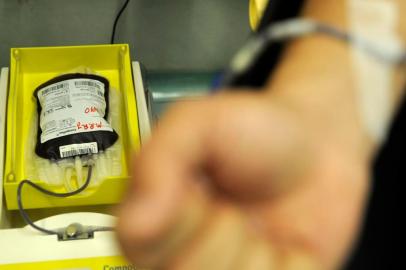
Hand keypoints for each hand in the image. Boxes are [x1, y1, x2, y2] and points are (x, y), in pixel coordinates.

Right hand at [116, 89, 369, 269]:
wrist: (316, 148)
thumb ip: (160, 160)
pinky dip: (291, 267)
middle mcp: (182, 253)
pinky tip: (284, 245)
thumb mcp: (199, 124)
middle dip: (223, 231)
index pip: (143, 245)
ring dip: (256, 251)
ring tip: (259, 222)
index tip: (201, 188)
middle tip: (234, 204)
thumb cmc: (254, 132)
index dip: (182, 217)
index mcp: (154, 218)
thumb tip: (137, 224)